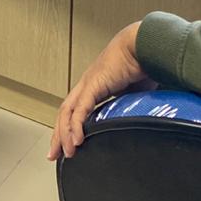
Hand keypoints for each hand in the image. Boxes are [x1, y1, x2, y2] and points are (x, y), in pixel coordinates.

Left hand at [48, 22, 156, 161]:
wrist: (145, 45)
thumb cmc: (144, 64)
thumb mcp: (135, 94)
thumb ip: (130, 109)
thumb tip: (138, 125)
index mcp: (96, 85)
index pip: (75, 110)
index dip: (69, 127)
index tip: (69, 145)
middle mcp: (87, 84)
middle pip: (65, 113)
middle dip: (59, 135)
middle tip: (55, 155)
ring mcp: (88, 83)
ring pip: (67, 112)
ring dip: (64, 134)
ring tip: (65, 153)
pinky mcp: (93, 84)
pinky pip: (80, 109)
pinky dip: (76, 126)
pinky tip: (76, 140)